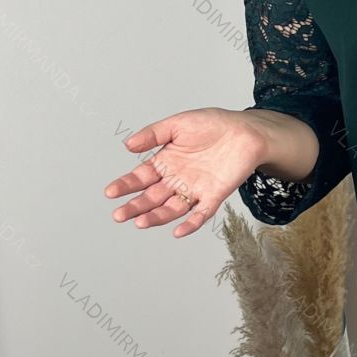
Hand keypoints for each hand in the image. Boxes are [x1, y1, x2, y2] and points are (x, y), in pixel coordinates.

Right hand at [103, 107, 265, 238]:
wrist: (245, 131)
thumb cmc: (213, 124)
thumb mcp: (178, 124)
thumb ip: (153, 134)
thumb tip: (128, 145)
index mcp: (165, 162)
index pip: (141, 177)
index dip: (125, 185)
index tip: (110, 192)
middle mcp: (177, 179)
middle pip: (152, 197)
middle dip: (135, 206)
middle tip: (119, 215)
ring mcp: (195, 189)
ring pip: (172, 208)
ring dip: (156, 217)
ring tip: (140, 222)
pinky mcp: (214, 196)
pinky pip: (201, 213)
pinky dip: (190, 223)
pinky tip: (178, 231)